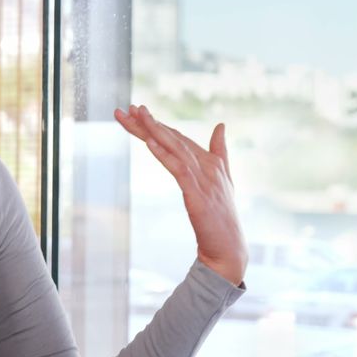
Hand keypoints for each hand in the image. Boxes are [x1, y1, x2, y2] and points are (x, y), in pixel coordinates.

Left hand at [114, 105, 246, 285]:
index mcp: (210, 160)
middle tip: (128, 108)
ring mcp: (204, 179)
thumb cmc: (220, 217)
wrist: (228, 248)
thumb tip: (221, 125)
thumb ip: (220, 151)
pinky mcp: (197, 195)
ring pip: (175, 148)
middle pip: (173, 138)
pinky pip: (178, 169)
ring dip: (154, 130)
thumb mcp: (221, 180)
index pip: (178, 136)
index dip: (156, 123)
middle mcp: (207, 165)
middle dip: (148, 122)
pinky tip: (150, 142)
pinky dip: (164, 154)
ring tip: (137, 115)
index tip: (134, 111)